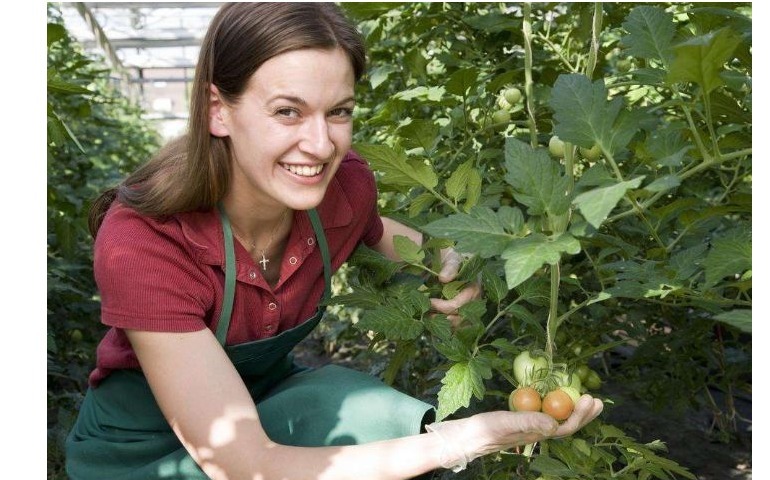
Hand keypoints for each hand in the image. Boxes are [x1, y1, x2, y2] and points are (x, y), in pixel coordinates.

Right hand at [426, 394, 602, 470]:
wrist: (467, 436)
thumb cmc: (486, 430)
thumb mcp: (507, 422)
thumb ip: (530, 422)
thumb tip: (555, 423)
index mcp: (537, 434)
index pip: (566, 426)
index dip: (580, 414)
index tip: (589, 398)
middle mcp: (538, 432)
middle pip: (567, 424)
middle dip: (583, 414)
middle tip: (597, 399)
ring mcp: (531, 427)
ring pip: (559, 419)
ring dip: (573, 409)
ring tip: (585, 397)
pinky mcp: (524, 420)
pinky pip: (546, 413)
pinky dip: (556, 404)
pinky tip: (556, 396)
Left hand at [428, 248, 481, 325]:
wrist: (458, 260)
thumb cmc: (457, 259)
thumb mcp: (454, 259)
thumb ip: (450, 267)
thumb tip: (443, 278)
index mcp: (473, 290)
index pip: (458, 305)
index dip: (443, 306)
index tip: (430, 301)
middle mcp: (473, 302)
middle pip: (459, 318)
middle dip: (442, 319)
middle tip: (427, 315)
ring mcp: (469, 308)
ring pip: (458, 324)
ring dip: (443, 324)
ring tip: (429, 319)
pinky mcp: (463, 311)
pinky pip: (457, 323)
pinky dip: (446, 325)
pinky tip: (434, 320)